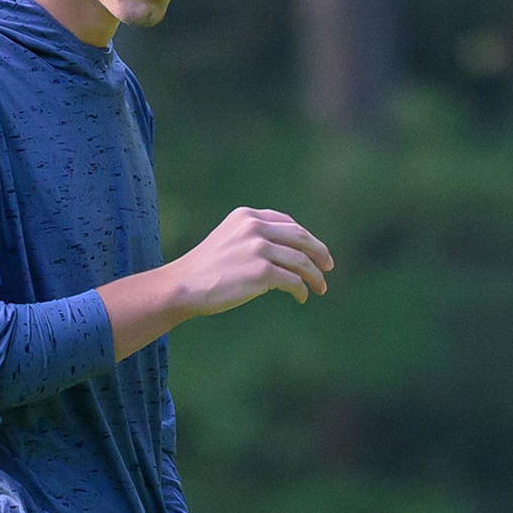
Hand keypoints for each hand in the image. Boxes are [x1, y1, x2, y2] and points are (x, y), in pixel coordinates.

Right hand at [170, 207, 332, 316]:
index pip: (287, 223)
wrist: (183, 286)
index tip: (314, 250)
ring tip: (320, 288)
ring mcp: (259, 248)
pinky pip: (293, 281)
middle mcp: (254, 227)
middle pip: (301, 238)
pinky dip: (301, 290)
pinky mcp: (262, 272)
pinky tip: (301, 297)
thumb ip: (254, 239)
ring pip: (301, 261)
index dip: (305, 238)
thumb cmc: (204, 269)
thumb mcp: (229, 241)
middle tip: (329, 267)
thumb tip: (288, 256)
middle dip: (319, 252)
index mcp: (246, 215)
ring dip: (315, 276)